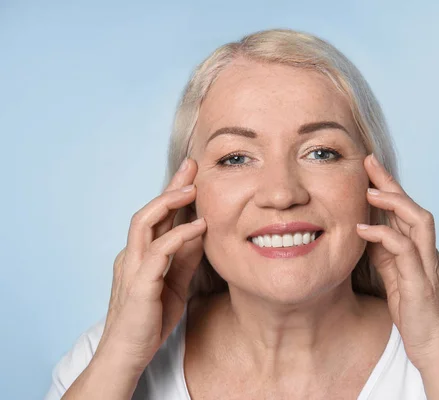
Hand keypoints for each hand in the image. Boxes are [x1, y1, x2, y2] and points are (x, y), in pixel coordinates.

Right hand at [95, 158, 205, 374]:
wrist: (128, 356)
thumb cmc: (150, 320)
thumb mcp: (175, 283)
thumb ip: (184, 258)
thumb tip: (201, 232)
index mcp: (141, 254)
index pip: (157, 217)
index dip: (173, 193)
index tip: (193, 173)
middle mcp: (133, 255)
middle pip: (149, 211)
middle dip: (170, 187)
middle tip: (192, 166)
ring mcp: (133, 268)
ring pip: (144, 223)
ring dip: (169, 203)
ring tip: (193, 188)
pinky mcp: (138, 285)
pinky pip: (158, 252)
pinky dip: (178, 236)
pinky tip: (199, 227)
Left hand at [356, 154, 438, 370]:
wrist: (436, 351)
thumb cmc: (416, 317)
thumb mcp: (396, 279)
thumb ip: (386, 255)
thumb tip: (367, 232)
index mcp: (421, 251)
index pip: (406, 211)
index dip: (389, 187)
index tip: (369, 168)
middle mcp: (428, 253)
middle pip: (413, 207)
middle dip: (391, 181)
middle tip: (368, 160)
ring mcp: (427, 267)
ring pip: (418, 221)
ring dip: (393, 202)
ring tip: (368, 189)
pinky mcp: (420, 284)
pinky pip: (404, 251)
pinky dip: (384, 235)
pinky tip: (362, 228)